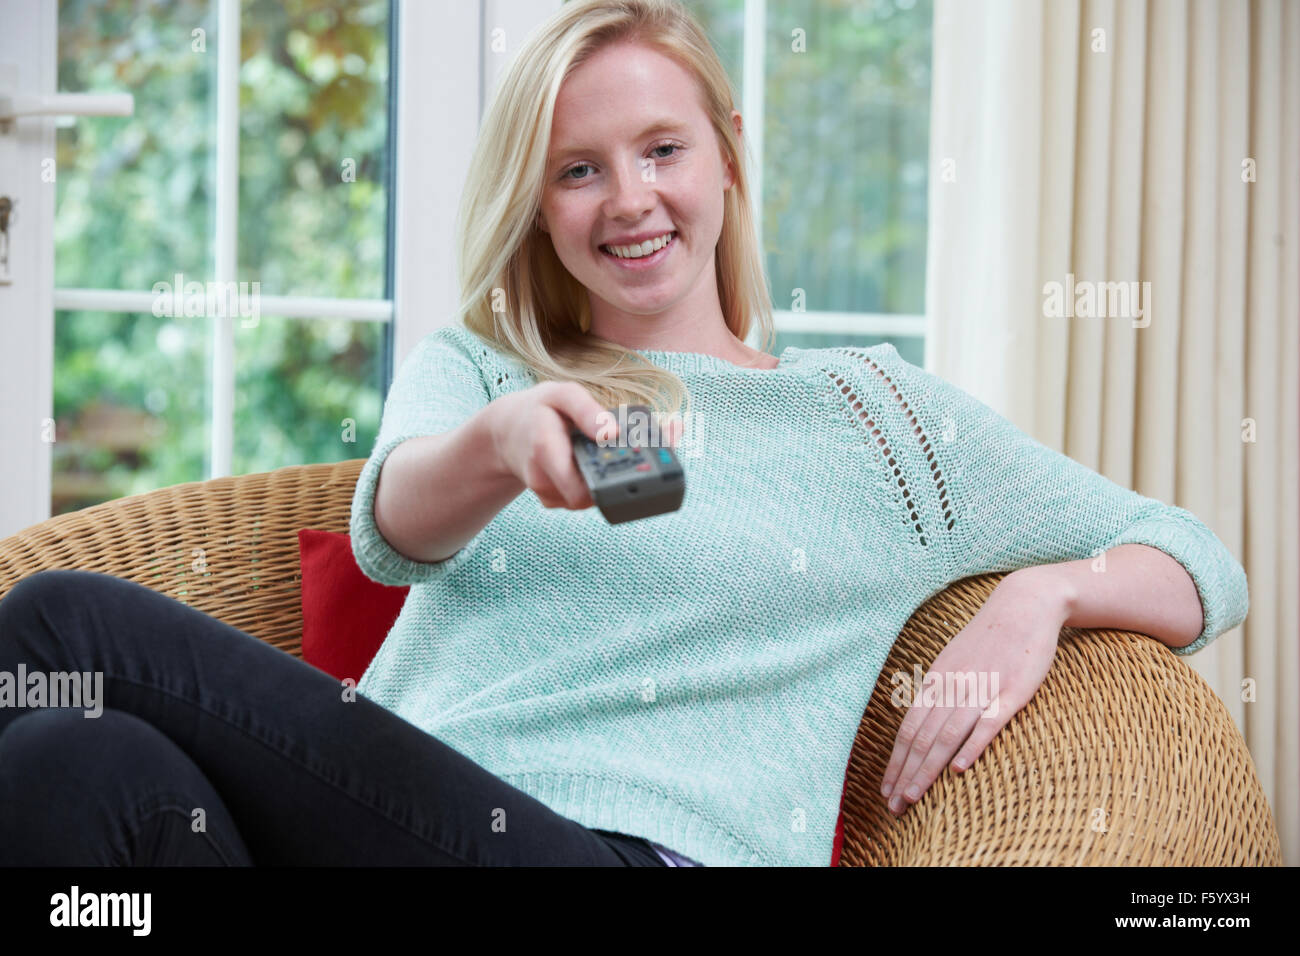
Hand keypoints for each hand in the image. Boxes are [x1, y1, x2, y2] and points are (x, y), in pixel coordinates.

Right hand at [485, 383, 680, 510]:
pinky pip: (581, 499)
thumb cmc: (539, 410)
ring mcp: (547, 493)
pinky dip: (592, 484)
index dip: (609, 485)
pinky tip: (593, 465)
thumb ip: (587, 410)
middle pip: (589, 499)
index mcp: (546, 451)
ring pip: (588, 500)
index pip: (580, 489)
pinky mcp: (552, 499)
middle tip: (630, 460)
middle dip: (613, 482)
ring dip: (603, 483)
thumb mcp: (562, 395)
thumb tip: (612, 432)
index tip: (631, 467)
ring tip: (608, 457)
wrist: (507, 431)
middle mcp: (543, 479)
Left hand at [879, 567, 1071, 815]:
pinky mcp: (1012, 692)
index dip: (896, 761)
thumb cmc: (988, 638)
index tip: (886, 789)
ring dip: (928, 769)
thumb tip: (922, 721)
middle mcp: (953, 686)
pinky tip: (959, 769)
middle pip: (921, 737)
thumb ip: (939, 690)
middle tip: (893, 806)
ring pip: (947, 735)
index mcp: (937, 680)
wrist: (1024, 606)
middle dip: (905, 774)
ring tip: (914, 796)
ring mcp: (981, 689)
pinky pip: (987, 722)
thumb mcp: (955, 661)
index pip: (908, 728)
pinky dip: (971, 746)